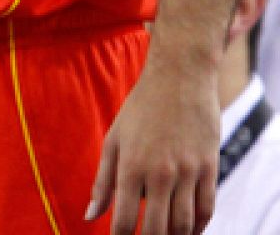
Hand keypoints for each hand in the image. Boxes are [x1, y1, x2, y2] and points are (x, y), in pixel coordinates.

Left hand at [86, 59, 218, 234]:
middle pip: (156, 228)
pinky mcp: (210, 168)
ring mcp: (188, 171)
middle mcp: (160, 172)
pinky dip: (198, 227)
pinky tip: (187, 231)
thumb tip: (89, 216)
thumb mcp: (113, 139)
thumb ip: (102, 181)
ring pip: (183, 223)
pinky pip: (207, 209)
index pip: (123, 218)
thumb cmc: (140, 109)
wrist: (179, 78)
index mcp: (130, 165)